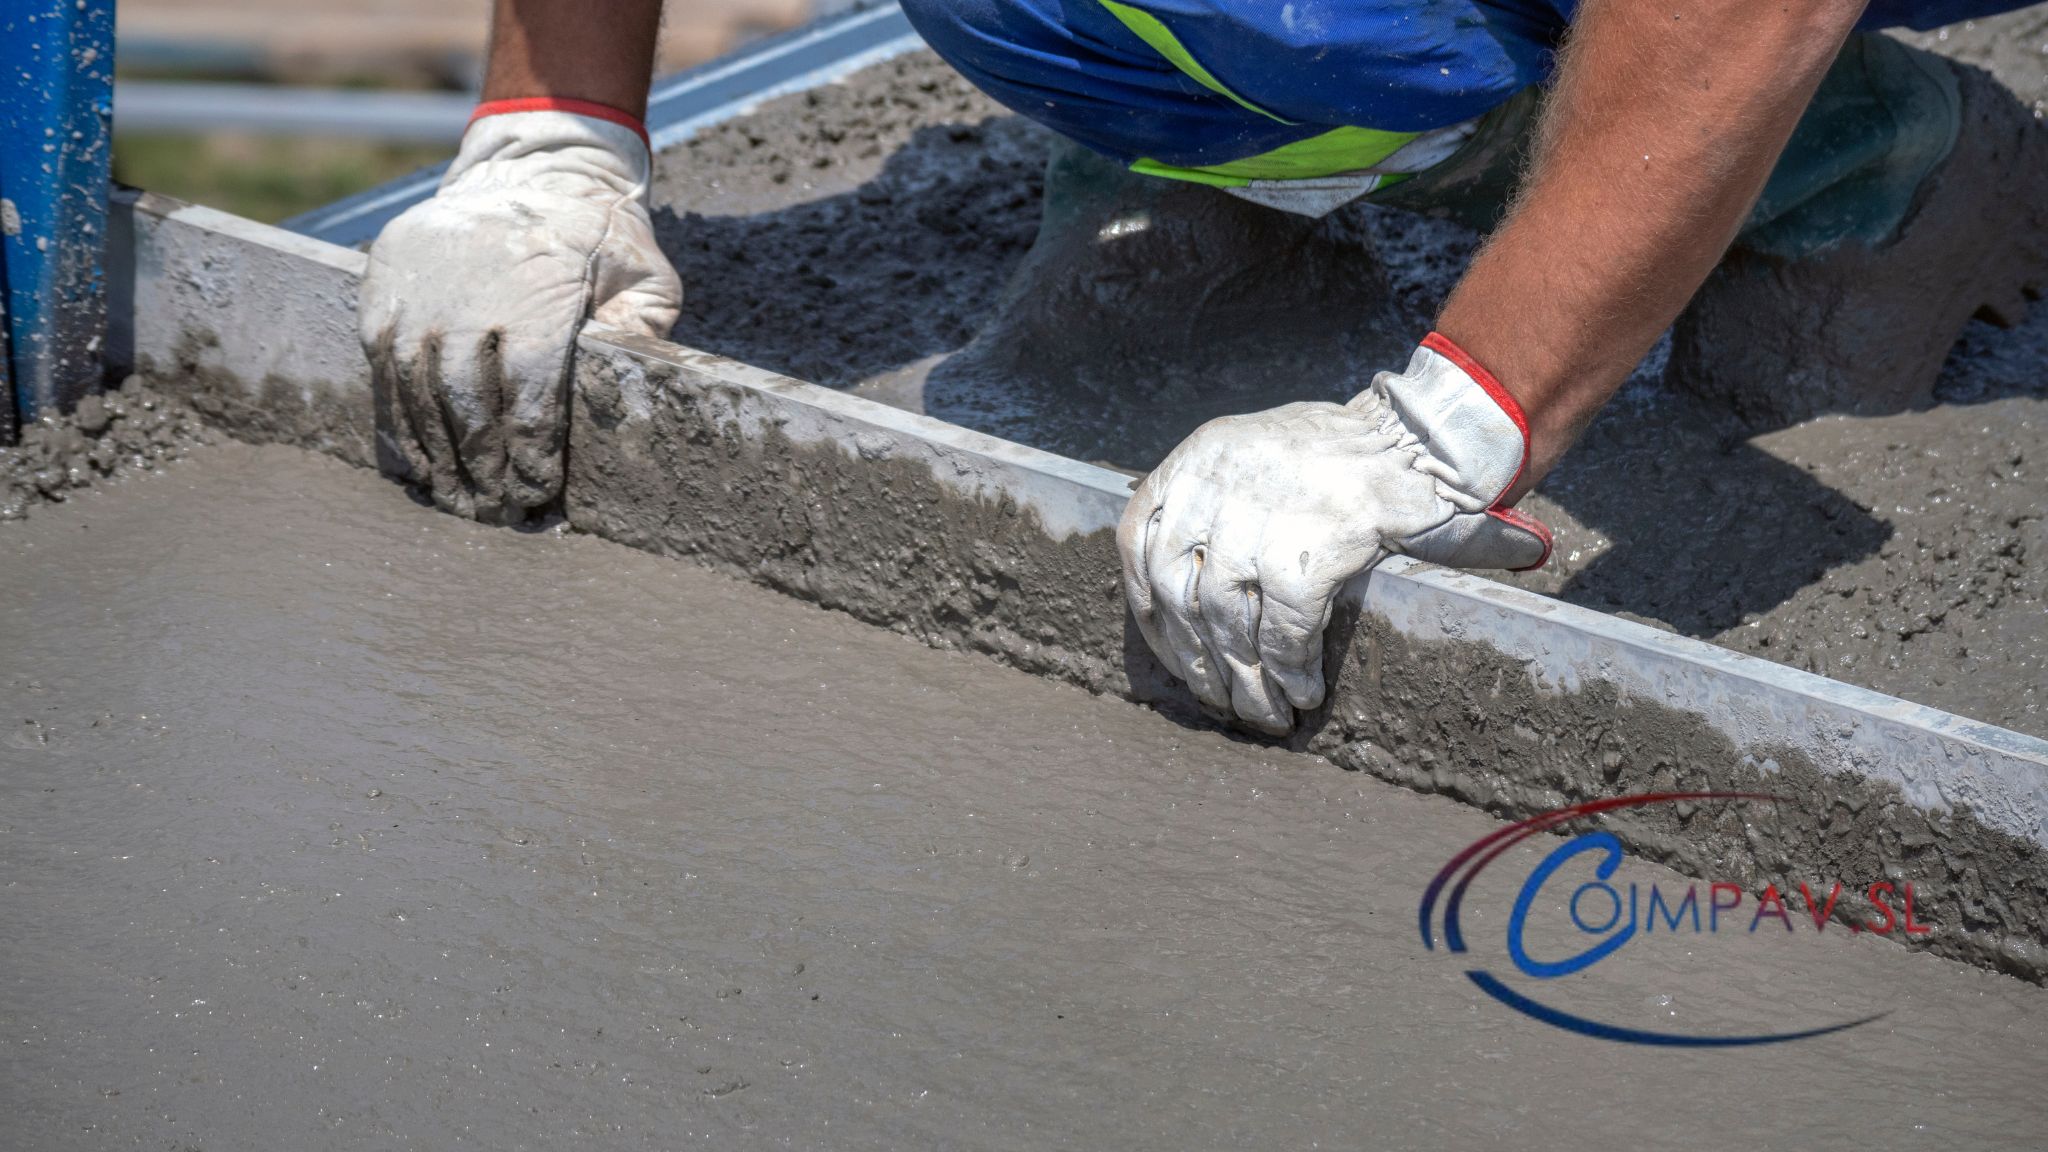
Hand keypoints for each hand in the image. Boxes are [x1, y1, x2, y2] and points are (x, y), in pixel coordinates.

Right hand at [359, 107, 680, 522]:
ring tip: (453, 499)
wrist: (529, 166)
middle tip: (494, 513)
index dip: (531, 450)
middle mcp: (468, 294)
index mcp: (536, 293)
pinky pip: (381, 365)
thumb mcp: (643, 272)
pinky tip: (415, 458)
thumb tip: (637, 391)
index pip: (529, 391)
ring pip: (415, 388)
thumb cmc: (596, 235)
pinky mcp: (382, 285)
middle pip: (466, 400)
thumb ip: (644, 329)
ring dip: (433, 452)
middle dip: (480, 466)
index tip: (538, 492)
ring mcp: (418, 289)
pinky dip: (395, 417)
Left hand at [1116, 334, 1551, 733]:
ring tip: (1266, 714)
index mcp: (1199, 456)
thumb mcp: (1257, 456)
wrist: (1424, 435)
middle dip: (1198, 658)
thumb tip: (1183, 601)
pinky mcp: (1310, 547)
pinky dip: (1290, 668)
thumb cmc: (1345, 455)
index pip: (1137, 541)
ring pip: (1226, 618)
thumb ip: (1215, 506)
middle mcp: (1216, 481)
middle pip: (1178, 591)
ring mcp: (1261, 514)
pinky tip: (1303, 692)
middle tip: (1223, 701)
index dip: (1148, 607)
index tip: (1170, 650)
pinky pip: (1284, 628)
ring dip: (1246, 678)